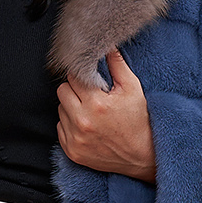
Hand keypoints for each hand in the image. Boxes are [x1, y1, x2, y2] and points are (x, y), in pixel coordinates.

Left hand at [56, 48, 155, 180]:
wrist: (141, 156)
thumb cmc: (139, 121)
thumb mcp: (133, 89)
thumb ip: (117, 65)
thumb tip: (106, 46)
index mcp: (96, 104)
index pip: (74, 77)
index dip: (84, 76)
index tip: (93, 81)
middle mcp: (82, 122)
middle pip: (62, 91)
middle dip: (75, 90)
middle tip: (91, 95)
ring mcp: (75, 138)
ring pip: (60, 109)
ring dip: (72, 107)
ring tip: (91, 112)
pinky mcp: (71, 151)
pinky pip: (60, 128)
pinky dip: (70, 124)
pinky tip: (87, 126)